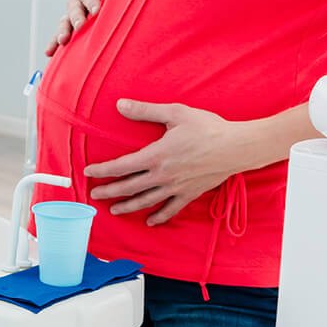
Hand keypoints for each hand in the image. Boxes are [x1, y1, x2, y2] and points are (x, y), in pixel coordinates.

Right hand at [46, 0, 104, 55]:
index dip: (92, 1)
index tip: (96, 11)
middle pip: (75, 7)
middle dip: (76, 17)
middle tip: (80, 26)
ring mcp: (75, 13)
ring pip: (65, 21)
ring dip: (63, 31)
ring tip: (63, 40)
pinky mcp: (73, 27)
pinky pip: (62, 34)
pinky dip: (55, 43)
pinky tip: (50, 52)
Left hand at [84, 100, 246, 224]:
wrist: (238, 147)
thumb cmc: (208, 128)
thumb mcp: (175, 113)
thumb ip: (145, 111)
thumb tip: (120, 105)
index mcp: (155, 156)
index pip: (120, 166)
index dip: (101, 170)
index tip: (88, 171)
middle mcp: (162, 176)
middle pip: (128, 187)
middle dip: (109, 191)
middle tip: (94, 195)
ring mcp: (175, 187)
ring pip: (145, 201)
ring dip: (127, 206)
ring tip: (114, 210)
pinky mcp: (190, 194)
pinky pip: (171, 209)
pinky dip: (159, 216)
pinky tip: (151, 221)